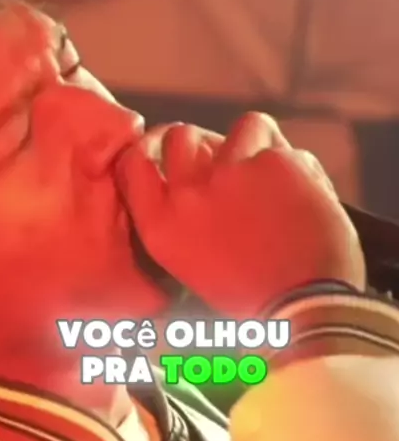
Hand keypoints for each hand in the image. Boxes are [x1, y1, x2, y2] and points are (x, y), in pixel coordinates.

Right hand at [115, 112, 364, 315]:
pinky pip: (282, 143)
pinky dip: (292, 162)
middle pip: (181, 136)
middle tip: (226, 163)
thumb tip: (189, 182)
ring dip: (253, 144)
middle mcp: (187, 195)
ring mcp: (230, 172)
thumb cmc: (252, 300)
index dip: (150, 148)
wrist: (308, 311)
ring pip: (239, 129)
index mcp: (161, 226)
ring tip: (271, 174)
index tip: (164, 150)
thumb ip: (181, 221)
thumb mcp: (192, 268)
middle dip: (203, 143)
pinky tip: (301, 188)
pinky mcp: (274, 162)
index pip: (133, 163)